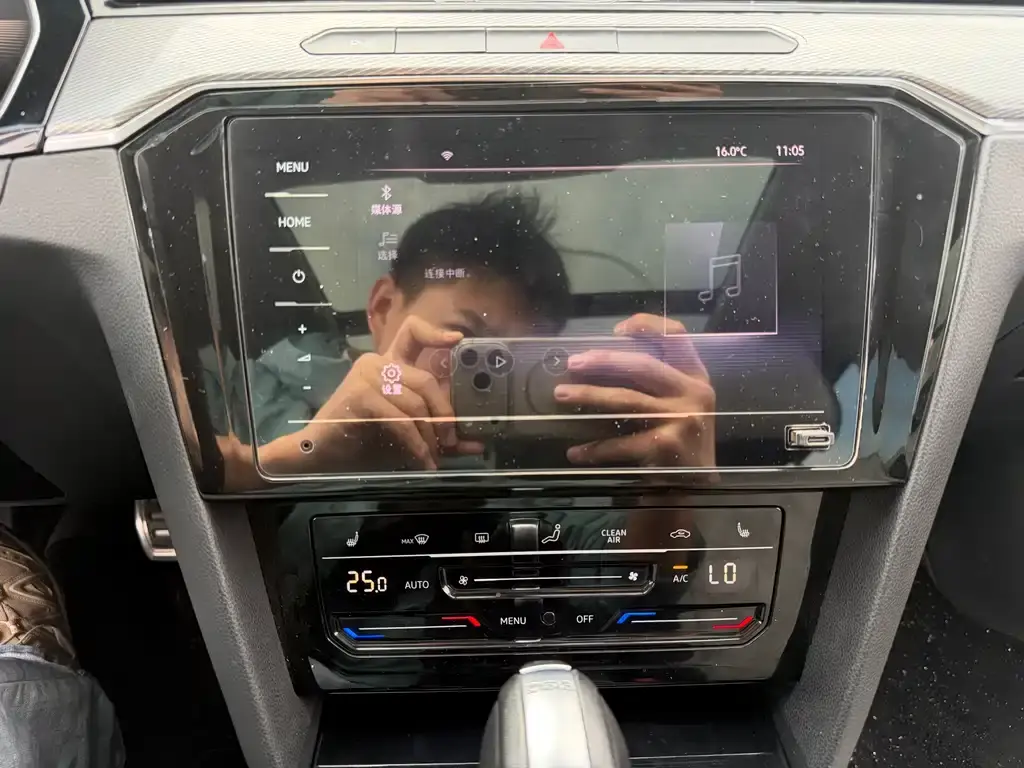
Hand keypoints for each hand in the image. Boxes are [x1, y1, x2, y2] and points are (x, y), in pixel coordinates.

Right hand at [289, 316, 481, 470]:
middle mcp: (378, 363)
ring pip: (415, 403)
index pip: (412, 333)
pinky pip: (400, 419)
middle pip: (427, 379)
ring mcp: (367, 375)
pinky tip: (421, 460)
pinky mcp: (360, 394)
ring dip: (429, 436)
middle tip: (451, 441)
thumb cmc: (363, 441)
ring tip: (434, 458)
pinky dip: (415, 444)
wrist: (322, 456)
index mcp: (388, 365)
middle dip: (444, 413)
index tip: (457, 339)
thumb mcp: (410, 436)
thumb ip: (440, 435)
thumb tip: (476, 445)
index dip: (435, 333)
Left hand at [554, 314, 715, 467]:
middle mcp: (693, 394)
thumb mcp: (682, 404)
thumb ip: (657, 382)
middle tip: (573, 363)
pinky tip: (575, 451)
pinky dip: (594, 448)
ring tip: (561, 394)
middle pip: (643, 366)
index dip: (648, 325)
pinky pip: (619, 443)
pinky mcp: (666, 447)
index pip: (678, 336)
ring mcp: (681, 420)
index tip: (617, 329)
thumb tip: (600, 360)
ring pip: (625, 400)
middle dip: (604, 361)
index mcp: (696, 378)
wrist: (696, 488)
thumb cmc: (680, 441)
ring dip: (588, 396)